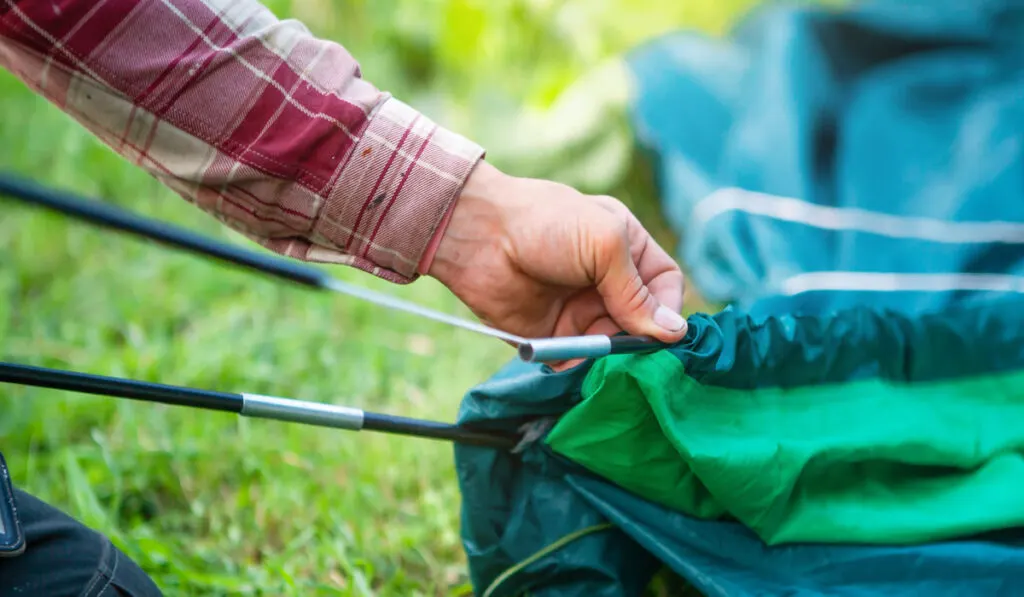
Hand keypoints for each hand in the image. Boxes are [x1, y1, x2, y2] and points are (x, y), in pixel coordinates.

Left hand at [427, 160, 686, 366]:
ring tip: (595, 348)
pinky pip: (576, 361)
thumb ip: (637, 292)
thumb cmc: (546, 223)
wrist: (479, 236)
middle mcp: (606, 283)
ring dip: (609, 354)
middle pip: (642, 323)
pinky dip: (578, 364)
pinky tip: (571, 357)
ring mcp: (579, 310)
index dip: (668, 308)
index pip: (664, 286)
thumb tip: (675, 333)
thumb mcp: (604, 244)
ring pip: (612, 347)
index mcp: (626, 250)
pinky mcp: (552, 335)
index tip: (663, 330)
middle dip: (639, 338)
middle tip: (628, 346)